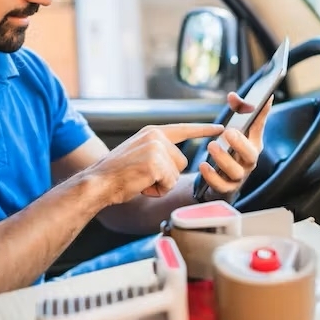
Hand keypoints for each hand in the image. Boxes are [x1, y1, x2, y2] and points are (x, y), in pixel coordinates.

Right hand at [88, 123, 223, 204]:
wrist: (98, 181)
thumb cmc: (117, 174)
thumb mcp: (139, 153)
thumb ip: (157, 151)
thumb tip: (178, 160)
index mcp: (152, 132)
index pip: (184, 129)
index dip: (203, 130)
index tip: (221, 129)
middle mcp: (155, 137)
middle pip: (182, 162)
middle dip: (167, 175)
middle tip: (144, 176)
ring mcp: (156, 149)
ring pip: (176, 174)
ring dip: (162, 184)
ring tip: (141, 180)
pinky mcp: (155, 164)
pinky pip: (168, 184)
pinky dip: (157, 190)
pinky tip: (141, 185)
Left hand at [199, 92, 271, 195]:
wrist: (221, 178)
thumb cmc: (230, 150)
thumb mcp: (234, 130)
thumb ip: (235, 111)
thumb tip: (233, 96)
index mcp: (253, 144)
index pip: (259, 127)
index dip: (262, 114)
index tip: (263, 99)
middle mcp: (249, 161)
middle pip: (251, 155)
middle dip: (240, 144)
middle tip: (229, 132)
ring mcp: (239, 176)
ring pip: (236, 172)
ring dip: (224, 159)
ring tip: (211, 146)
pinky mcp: (227, 188)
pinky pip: (222, 186)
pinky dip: (212, 177)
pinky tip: (203, 166)